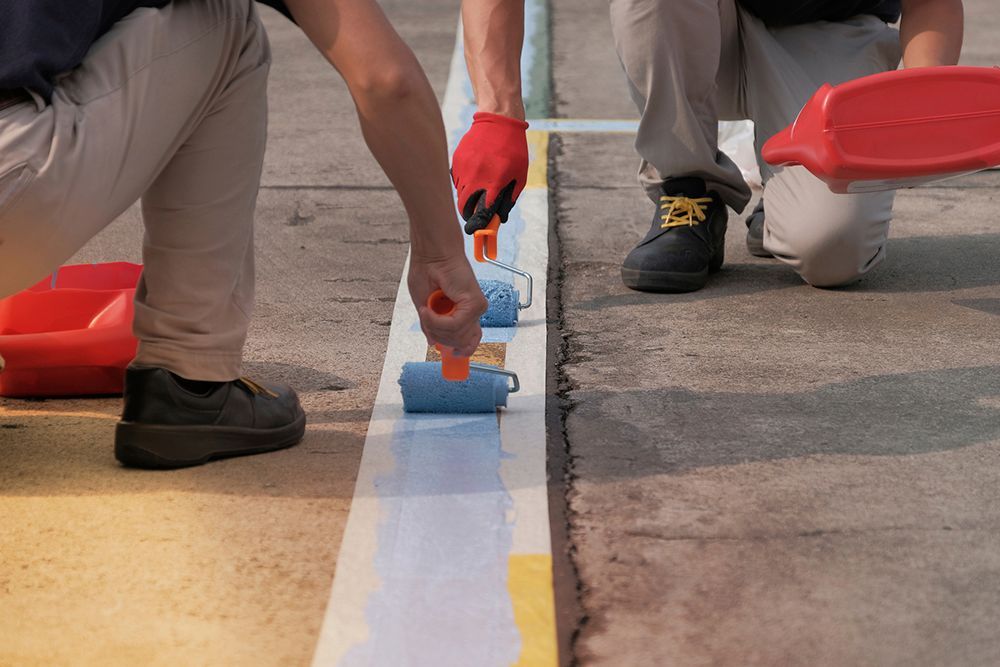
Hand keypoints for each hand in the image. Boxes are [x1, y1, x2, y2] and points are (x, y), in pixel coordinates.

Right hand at [408, 254, 487, 357]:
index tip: (451, 354)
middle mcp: (472, 311)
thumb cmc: (427, 271)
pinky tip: (429, 308)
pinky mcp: (475, 304)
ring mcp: (475, 308)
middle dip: (439, 336)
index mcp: (463, 311)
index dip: (461, 349)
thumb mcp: (425, 305)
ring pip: (456, 335)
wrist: (432, 253)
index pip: (470, 340)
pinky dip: (437, 320)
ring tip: (425, 309)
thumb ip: (432, 326)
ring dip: (435, 326)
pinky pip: (455, 325)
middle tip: (425, 318)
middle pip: (460, 342)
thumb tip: (434, 343)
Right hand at [451, 112, 529, 233]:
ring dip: (467, 198)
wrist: (498, 120)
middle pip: (464, 207)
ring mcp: (464, 169)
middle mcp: (476, 177)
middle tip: (474, 215)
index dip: (478, 225)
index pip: (481, 212)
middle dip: (468, 215)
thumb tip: (500, 217)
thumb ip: (509, 198)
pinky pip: (457, 180)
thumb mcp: (519, 175)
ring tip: (479, 187)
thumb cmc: (513, 149)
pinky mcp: (457, 161)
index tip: (477, 231)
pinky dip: (464, 183)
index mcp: (494, 183)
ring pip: (459, 194)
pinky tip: (475, 172)